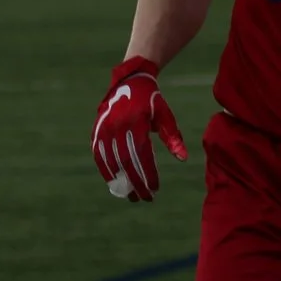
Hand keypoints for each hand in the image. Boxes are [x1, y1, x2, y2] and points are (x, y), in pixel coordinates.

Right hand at [93, 56, 187, 200]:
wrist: (129, 82)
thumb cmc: (152, 102)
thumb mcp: (165, 116)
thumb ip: (173, 138)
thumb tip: (183, 158)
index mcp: (137, 121)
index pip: (142, 154)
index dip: (148, 174)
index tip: (155, 189)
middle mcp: (118, 125)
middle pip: (126, 161)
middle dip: (136, 182)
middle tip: (146, 198)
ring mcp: (104, 128)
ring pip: (111, 161)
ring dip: (121, 181)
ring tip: (131, 195)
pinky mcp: (97, 131)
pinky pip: (99, 155)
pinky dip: (106, 170)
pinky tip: (115, 183)